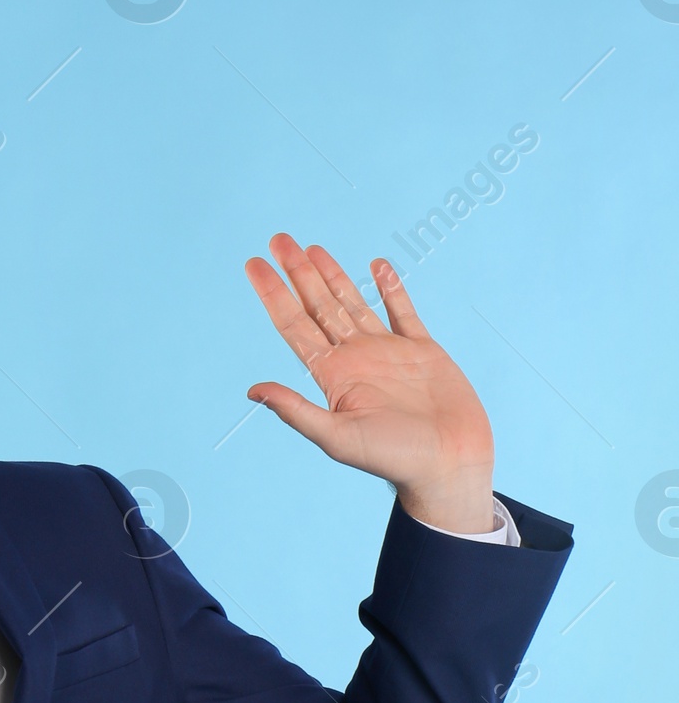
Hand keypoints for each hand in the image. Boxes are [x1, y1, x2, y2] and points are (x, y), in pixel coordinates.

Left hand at [244, 236, 496, 533]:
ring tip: (311, 248)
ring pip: (352, 302)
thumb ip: (296, 411)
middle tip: (277, 238)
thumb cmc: (393, 459)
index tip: (254, 264)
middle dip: (297, 272)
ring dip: (332, 275)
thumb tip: (252, 390)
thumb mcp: (337, 436)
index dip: (273, 294)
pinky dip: (390, 288)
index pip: (293, 325)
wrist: (449, 463)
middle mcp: (354, 358)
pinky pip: (402, 311)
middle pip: (318, 305)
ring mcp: (387, 352)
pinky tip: (376, 266)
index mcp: (332, 375)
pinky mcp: (422, 350)